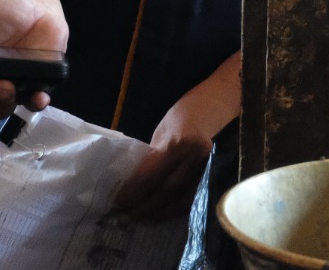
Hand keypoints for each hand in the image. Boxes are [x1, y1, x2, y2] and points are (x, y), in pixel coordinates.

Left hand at [111, 55, 239, 221]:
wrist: (210, 109)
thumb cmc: (179, 119)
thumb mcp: (160, 133)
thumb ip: (151, 158)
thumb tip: (132, 185)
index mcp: (179, 143)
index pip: (152, 175)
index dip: (133, 192)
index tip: (117, 202)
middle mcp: (195, 159)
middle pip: (166, 192)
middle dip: (143, 207)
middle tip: (123, 217)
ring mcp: (206, 169)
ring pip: (179, 200)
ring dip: (157, 214)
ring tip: (138, 220)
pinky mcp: (212, 177)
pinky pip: (191, 199)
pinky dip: (173, 210)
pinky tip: (158, 216)